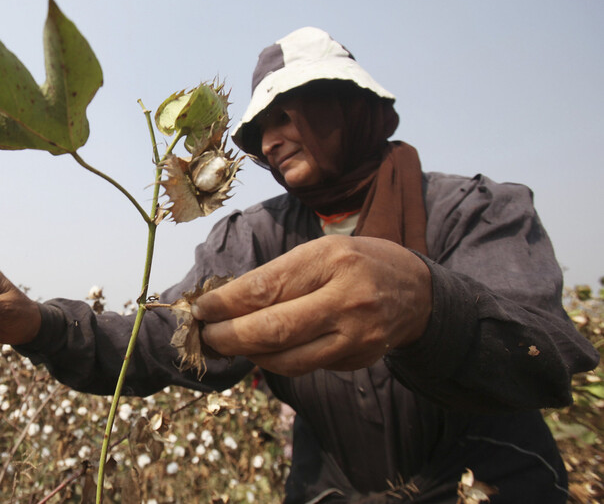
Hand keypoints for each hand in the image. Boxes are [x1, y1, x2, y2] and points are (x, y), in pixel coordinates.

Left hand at [192, 235, 431, 375]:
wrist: (417, 292)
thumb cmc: (356, 263)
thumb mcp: (320, 252)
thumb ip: (278, 276)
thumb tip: (224, 303)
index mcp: (330, 261)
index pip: (265, 288)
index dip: (225, 303)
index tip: (201, 309)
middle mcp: (346, 300)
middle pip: (273, 331)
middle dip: (230, 337)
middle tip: (207, 336)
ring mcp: (355, 336)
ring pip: (287, 360)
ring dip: (250, 355)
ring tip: (231, 344)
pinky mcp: (358, 360)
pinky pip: (306, 366)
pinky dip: (278, 361)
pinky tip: (264, 350)